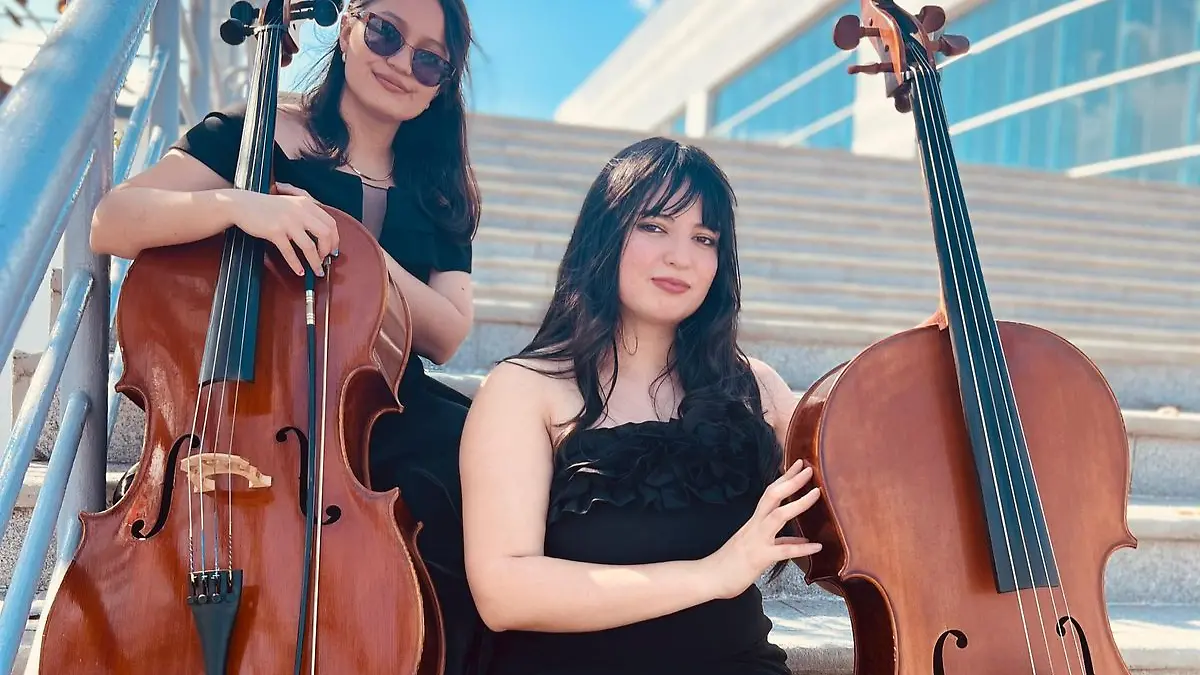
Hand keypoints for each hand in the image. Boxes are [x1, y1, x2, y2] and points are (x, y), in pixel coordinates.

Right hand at [226, 182, 338, 275]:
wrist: (242, 204)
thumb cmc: (266, 207)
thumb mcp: (291, 204)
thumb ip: (306, 214)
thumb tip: (322, 235)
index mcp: (306, 204)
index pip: (330, 223)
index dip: (335, 239)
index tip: (333, 250)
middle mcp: (299, 211)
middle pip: (325, 234)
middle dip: (327, 250)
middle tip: (325, 259)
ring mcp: (287, 222)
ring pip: (309, 246)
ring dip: (315, 262)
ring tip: (317, 271)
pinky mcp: (274, 231)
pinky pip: (290, 252)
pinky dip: (296, 264)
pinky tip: (300, 271)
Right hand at [703, 459, 822, 599]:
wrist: (710, 577)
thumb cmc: (731, 563)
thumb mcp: (755, 548)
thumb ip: (779, 542)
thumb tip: (801, 541)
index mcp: (754, 521)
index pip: (770, 493)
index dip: (785, 478)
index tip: (799, 465)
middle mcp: (755, 526)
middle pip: (773, 496)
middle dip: (791, 481)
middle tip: (809, 468)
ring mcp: (757, 540)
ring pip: (778, 516)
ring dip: (798, 503)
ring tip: (816, 494)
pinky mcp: (760, 557)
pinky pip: (783, 550)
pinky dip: (802, 548)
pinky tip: (817, 546)